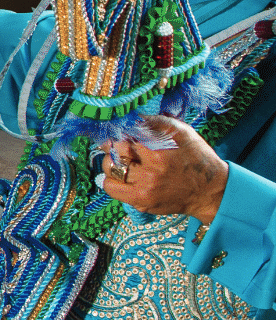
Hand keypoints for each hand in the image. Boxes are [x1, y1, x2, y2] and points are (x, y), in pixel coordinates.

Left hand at [101, 116, 228, 222]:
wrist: (210, 190)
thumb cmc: (196, 157)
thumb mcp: (182, 132)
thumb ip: (155, 121)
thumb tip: (131, 117)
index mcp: (159, 152)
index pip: (123, 138)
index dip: (121, 134)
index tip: (122, 134)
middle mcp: (150, 172)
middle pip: (113, 153)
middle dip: (115, 147)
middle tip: (122, 147)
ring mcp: (144, 190)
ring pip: (108, 171)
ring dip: (112, 163)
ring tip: (124, 162)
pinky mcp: (141, 202)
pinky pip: (111, 189)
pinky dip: (112, 180)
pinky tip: (124, 176)